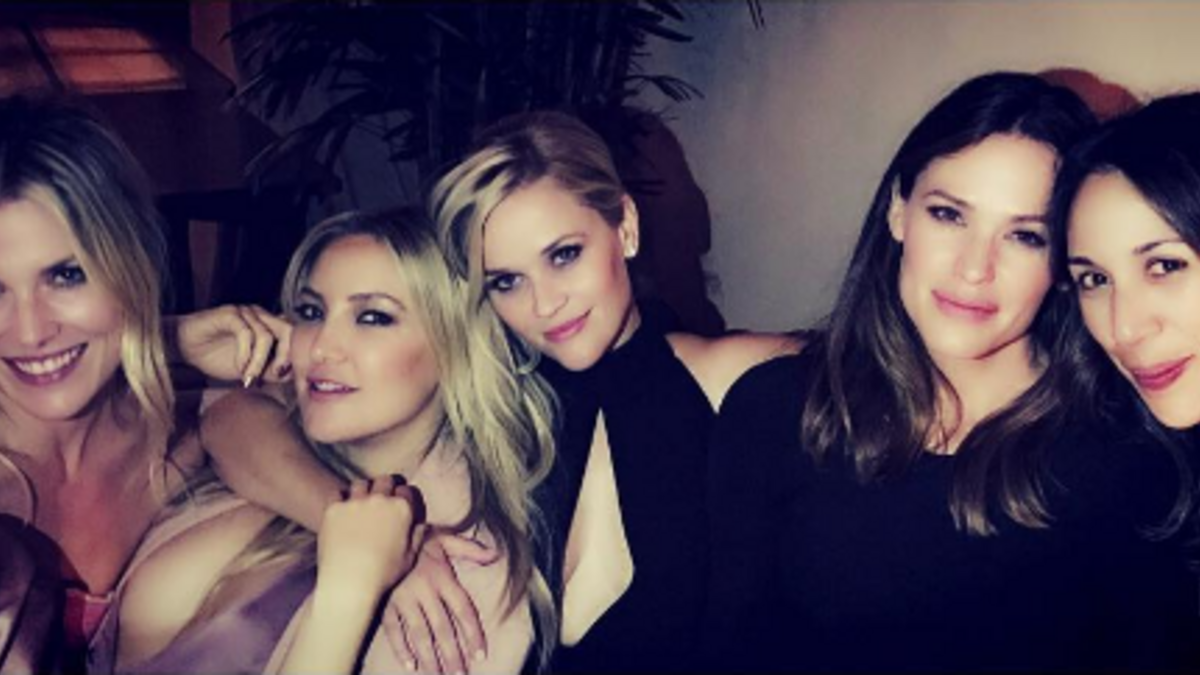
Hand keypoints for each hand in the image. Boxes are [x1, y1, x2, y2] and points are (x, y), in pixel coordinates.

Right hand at [172, 305, 291, 385]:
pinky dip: (245, 355)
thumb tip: (289, 375)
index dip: (293, 356)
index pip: (294, 336)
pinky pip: (246, 333)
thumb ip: (269, 370)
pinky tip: (239, 367)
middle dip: (284, 356)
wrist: (185, 348)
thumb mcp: (249, 369)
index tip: (282, 376)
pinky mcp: (230, 313)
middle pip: (288, 331)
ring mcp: (246, 313)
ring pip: (266, 336)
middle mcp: (261, 316)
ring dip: (259, 362)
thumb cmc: (216, 356)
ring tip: (248, 376)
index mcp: (269, 326)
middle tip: (274, 374)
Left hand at [316, 476, 425, 599]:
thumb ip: (418, 535)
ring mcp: (355, 502)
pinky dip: (341, 498)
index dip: (404, 497)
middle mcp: (380, 499)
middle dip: (385, 487)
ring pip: (361, 484)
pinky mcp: (334, 508)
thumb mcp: (410, 557)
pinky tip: (343, 508)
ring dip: (363, 491)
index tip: (400, 504)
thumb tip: (421, 523)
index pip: (406, 490)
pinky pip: (338, 493)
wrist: (349, 583)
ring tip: (361, 503)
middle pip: (384, 480)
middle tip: (381, 499)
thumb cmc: (383, 574)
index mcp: (402, 509)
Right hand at [382, 532, 499, 672]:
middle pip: (442, 628)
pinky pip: (394, 630)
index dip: (472, 633)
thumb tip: (495, 555)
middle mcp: (424, 591)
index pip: (462, 610)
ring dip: (430, 657)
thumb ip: (469, 548)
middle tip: (460, 674)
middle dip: (452, 654)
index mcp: (442, 577)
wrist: (379, 532)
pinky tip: (410, 665)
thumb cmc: (416, 537)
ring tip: (438, 674)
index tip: (480, 655)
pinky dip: (401, 648)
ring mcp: (403, 599)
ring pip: (420, 633)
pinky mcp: (385, 603)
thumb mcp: (444, 538)